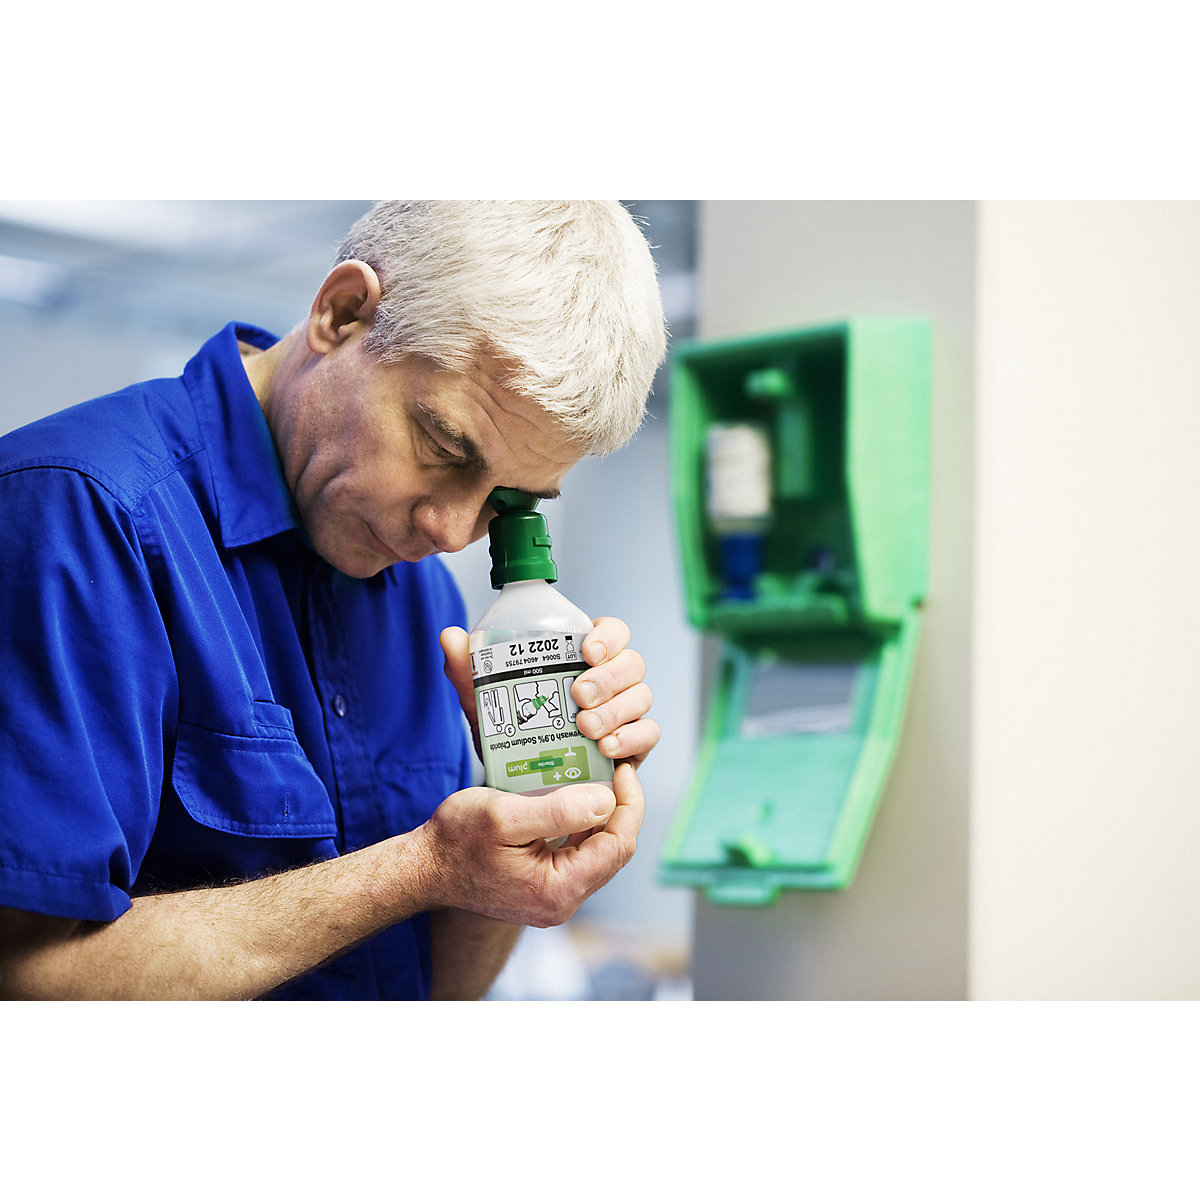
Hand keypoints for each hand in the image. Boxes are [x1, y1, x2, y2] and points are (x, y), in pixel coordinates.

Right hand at [411, 764, 643, 926]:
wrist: (424, 868)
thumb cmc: (456, 841)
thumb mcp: (505, 816)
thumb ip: (558, 811)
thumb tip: (607, 800)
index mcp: (558, 890)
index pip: (618, 846)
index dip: (629, 803)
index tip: (622, 769)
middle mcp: (562, 902)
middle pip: (613, 849)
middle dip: (619, 806)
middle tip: (613, 768)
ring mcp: (554, 897)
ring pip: (597, 850)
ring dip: (601, 814)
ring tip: (596, 777)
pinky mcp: (544, 887)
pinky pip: (577, 853)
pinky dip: (581, 824)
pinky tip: (574, 797)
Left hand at [439, 616, 660, 768]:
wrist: (522, 785)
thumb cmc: (514, 734)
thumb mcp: (487, 704)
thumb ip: (470, 672)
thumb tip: (451, 637)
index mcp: (585, 659)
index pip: (613, 632)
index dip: (608, 636)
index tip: (586, 651)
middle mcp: (613, 682)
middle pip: (633, 664)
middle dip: (610, 677)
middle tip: (579, 695)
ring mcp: (626, 712)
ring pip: (642, 698)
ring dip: (617, 710)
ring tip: (586, 727)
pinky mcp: (634, 745)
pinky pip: (648, 734)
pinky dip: (631, 739)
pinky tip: (607, 748)